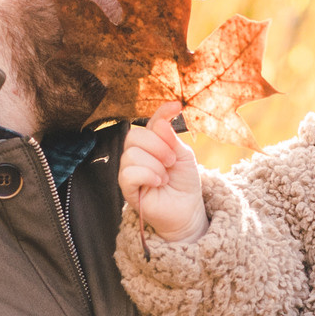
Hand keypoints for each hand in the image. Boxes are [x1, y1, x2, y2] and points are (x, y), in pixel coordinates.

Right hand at [116, 102, 206, 242]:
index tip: (177, 106)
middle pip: (134, 135)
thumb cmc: (184, 183)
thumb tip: (160, 121)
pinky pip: (128, 173)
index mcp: (152, 143)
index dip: (162, 112)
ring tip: (166, 176)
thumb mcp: (184, 156)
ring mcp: (130, 170)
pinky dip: (147, 174)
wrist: (187, 209)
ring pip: (131, 154)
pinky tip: (158, 182)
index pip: (151, 122)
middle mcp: (137, 154)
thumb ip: (171, 138)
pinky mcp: (127, 188)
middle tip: (172, 161)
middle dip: (157, 145)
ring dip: (154, 164)